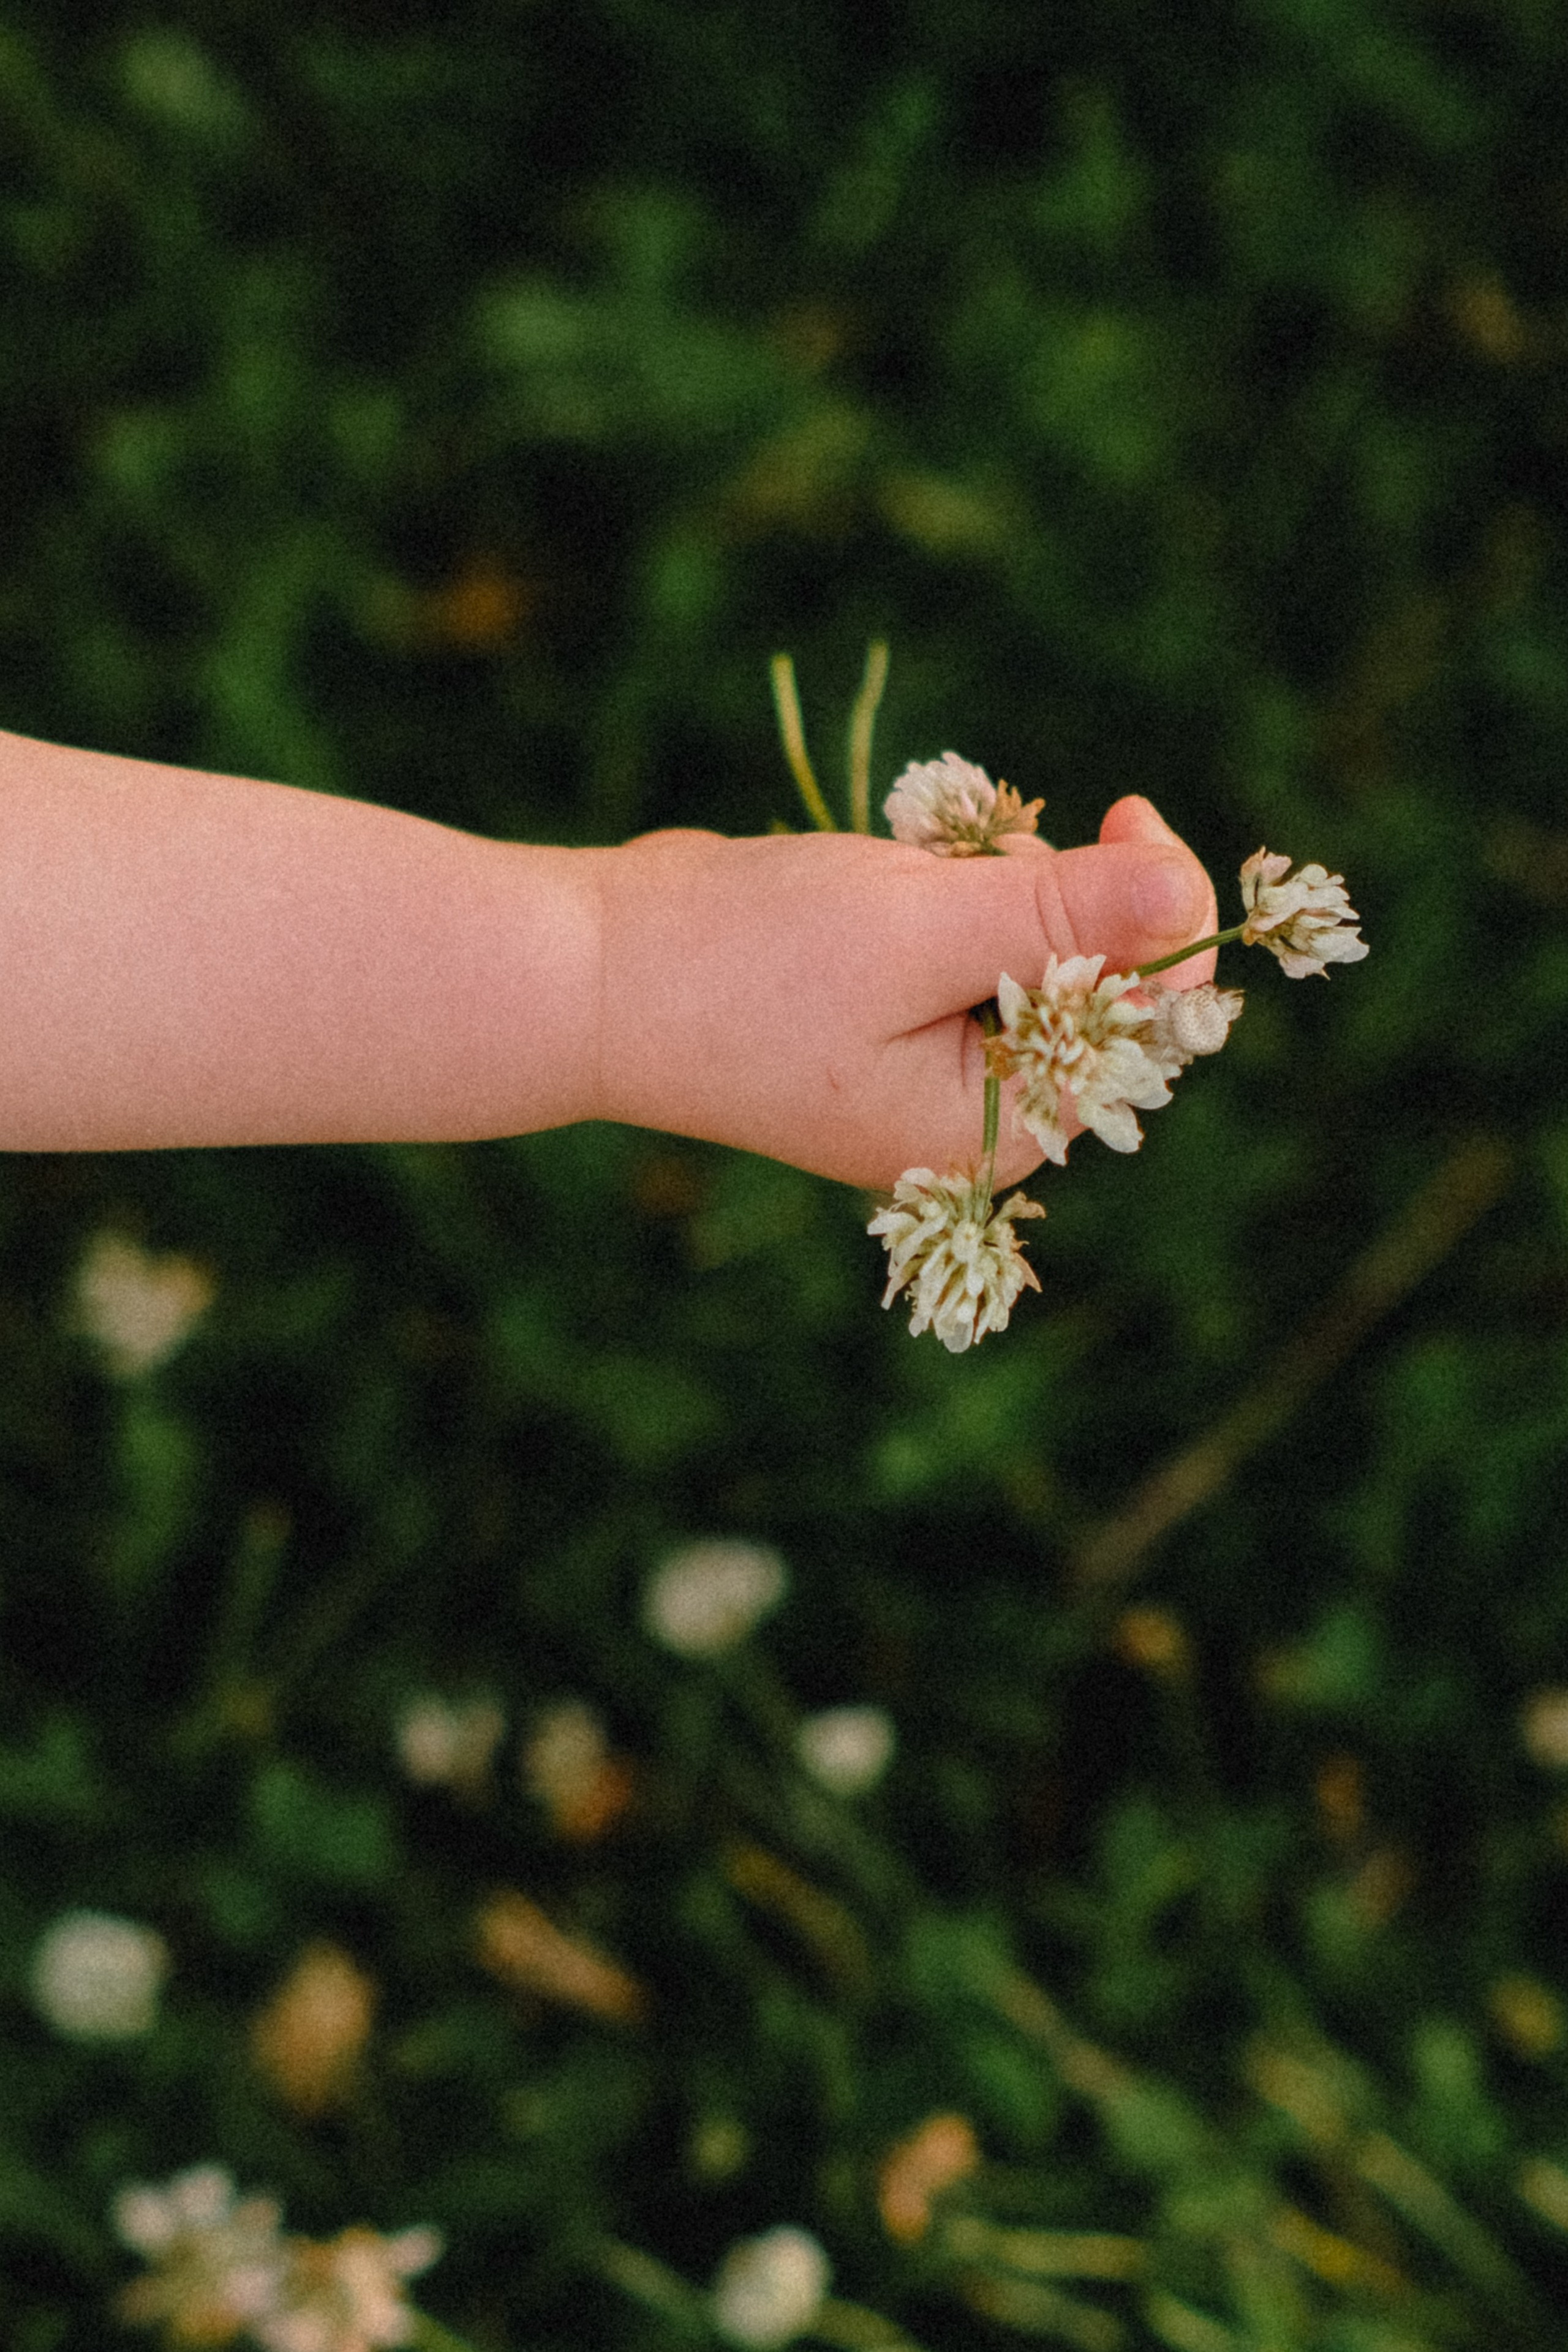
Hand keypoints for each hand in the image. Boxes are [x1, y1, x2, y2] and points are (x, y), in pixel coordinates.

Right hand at [591, 795, 1216, 1189]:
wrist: (593, 969)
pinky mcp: (892, 1010)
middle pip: (1093, 984)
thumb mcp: (918, 928)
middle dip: (1048, 892)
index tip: (1129, 821)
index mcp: (994, 1126)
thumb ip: (1061, 913)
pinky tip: (885, 874)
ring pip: (1026, 943)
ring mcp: (929, 1062)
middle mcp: (972, 1110)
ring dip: (986, 878)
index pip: (1145, 1032)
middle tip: (971, 846)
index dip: (1162, 924)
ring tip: (903, 867)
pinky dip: (942, 886)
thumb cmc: (746, 965)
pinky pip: (965, 936)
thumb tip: (1189, 893)